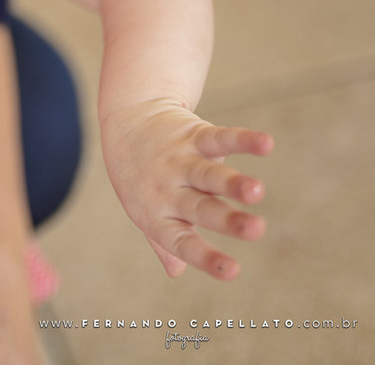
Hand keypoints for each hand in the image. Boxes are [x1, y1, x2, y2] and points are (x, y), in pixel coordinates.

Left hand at [100, 97, 273, 279]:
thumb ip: (163, 239)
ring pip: (207, 174)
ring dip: (233, 181)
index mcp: (156, 215)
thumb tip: (175, 271)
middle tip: (257, 230)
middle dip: (227, 220)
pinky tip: (266, 144)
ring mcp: (179, 160)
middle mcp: (167, 189)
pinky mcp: (191, 134)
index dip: (204, 257)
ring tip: (257, 190)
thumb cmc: (142, 176)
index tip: (233, 272)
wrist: (127, 120)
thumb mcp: (145, 209)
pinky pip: (218, 137)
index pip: (180, 241)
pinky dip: (242, 140)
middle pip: (199, 208)